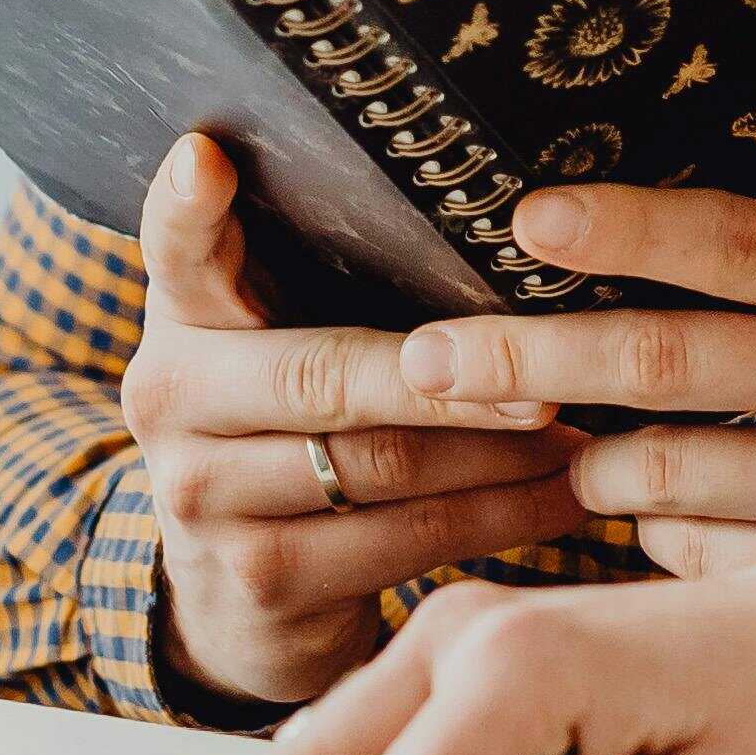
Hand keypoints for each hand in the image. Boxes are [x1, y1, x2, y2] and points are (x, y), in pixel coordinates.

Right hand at [116, 134, 586, 705]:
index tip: (209, 158)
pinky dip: (499, 518)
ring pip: (380, 466)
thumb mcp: (277, 342)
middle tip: (561, 368)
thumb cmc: (293, 428)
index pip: (174, 247)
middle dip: (453, 379)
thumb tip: (491, 198)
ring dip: (500, 453)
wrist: (236, 595)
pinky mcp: (260, 578)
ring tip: (586, 432)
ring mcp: (203, 497)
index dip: (187, 206)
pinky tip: (562, 497)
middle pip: (324, 376)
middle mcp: (169, 400)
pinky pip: (404, 543)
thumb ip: (321, 273)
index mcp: (181, 319)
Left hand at [397, 188, 755, 705]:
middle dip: (522, 359)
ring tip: (576, 461)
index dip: (623, 230)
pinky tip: (667, 523)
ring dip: (588, 469)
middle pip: (660, 361)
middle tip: (427, 362)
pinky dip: (656, 538)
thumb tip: (618, 228)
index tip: (523, 220)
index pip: (733, 242)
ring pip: (658, 473)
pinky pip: (692, 554)